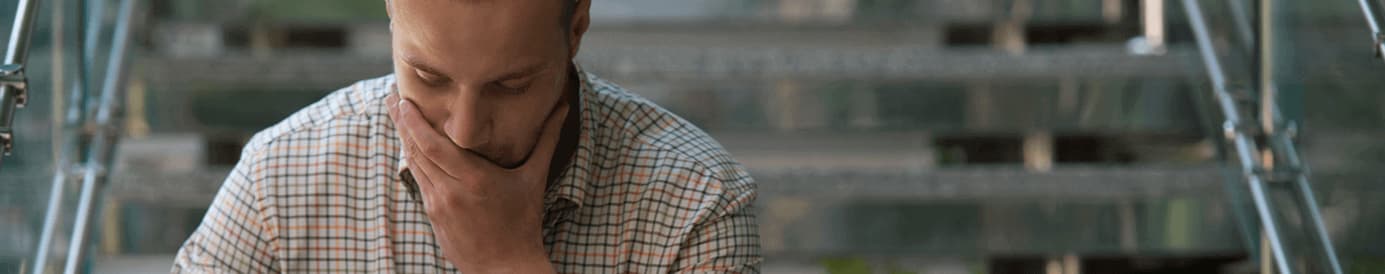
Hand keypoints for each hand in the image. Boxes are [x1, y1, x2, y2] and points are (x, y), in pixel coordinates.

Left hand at [386, 91, 566, 272]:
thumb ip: (546, 140)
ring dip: (403, 139)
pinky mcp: (433, 216)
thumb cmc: (524, 222)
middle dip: (401, 122)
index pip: (433, 144)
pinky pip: (419, 181)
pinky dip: (413, 160)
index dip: (414, 121)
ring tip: (396, 115)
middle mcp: (451, 191)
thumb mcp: (534, 178)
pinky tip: (410, 146)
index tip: (403, 99)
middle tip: (390, 97)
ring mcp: (438, 205)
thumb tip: (564, 107)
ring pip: (414, 165)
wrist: (506, 267)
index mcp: (474, 179)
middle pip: (416, 150)